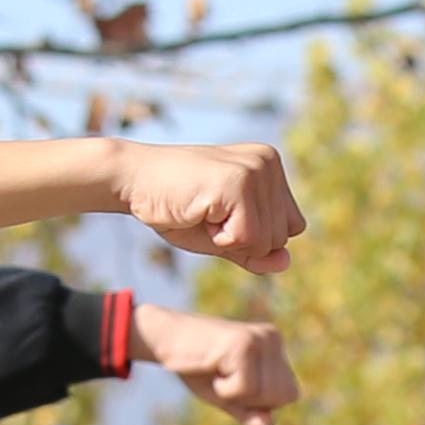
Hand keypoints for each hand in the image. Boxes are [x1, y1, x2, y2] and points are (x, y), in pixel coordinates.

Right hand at [105, 139, 305, 273]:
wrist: (132, 180)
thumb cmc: (176, 207)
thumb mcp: (223, 235)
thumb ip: (256, 251)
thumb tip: (286, 262)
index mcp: (270, 166)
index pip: (291, 227)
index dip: (255, 236)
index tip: (221, 215)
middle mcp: (268, 162)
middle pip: (281, 237)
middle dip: (242, 240)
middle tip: (207, 213)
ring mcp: (255, 170)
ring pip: (267, 241)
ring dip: (229, 240)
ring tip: (203, 211)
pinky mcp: (238, 183)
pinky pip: (247, 238)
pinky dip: (220, 239)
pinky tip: (199, 213)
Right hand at [142, 303, 297, 421]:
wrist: (164, 338)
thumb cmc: (196, 367)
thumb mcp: (227, 396)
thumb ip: (250, 411)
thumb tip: (269, 424)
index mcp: (275, 347)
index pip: (290, 394)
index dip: (263, 402)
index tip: (235, 382)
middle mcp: (272, 339)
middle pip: (282, 397)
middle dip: (252, 400)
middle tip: (224, 378)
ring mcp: (259, 339)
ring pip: (265, 395)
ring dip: (235, 394)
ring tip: (218, 371)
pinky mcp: (243, 343)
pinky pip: (246, 388)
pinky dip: (224, 389)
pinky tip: (212, 368)